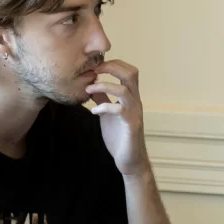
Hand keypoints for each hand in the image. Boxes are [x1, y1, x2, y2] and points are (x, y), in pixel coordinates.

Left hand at [86, 59, 148, 176]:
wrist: (129, 160)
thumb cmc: (119, 137)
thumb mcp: (107, 114)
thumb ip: (103, 99)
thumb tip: (91, 85)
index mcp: (130, 97)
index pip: (128, 70)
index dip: (113, 63)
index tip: (95, 65)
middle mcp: (135, 102)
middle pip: (130, 73)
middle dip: (111, 67)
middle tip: (93, 70)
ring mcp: (134, 113)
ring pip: (124, 90)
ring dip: (104, 86)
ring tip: (88, 89)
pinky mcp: (131, 125)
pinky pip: (120, 110)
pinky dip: (104, 107)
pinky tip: (94, 111)